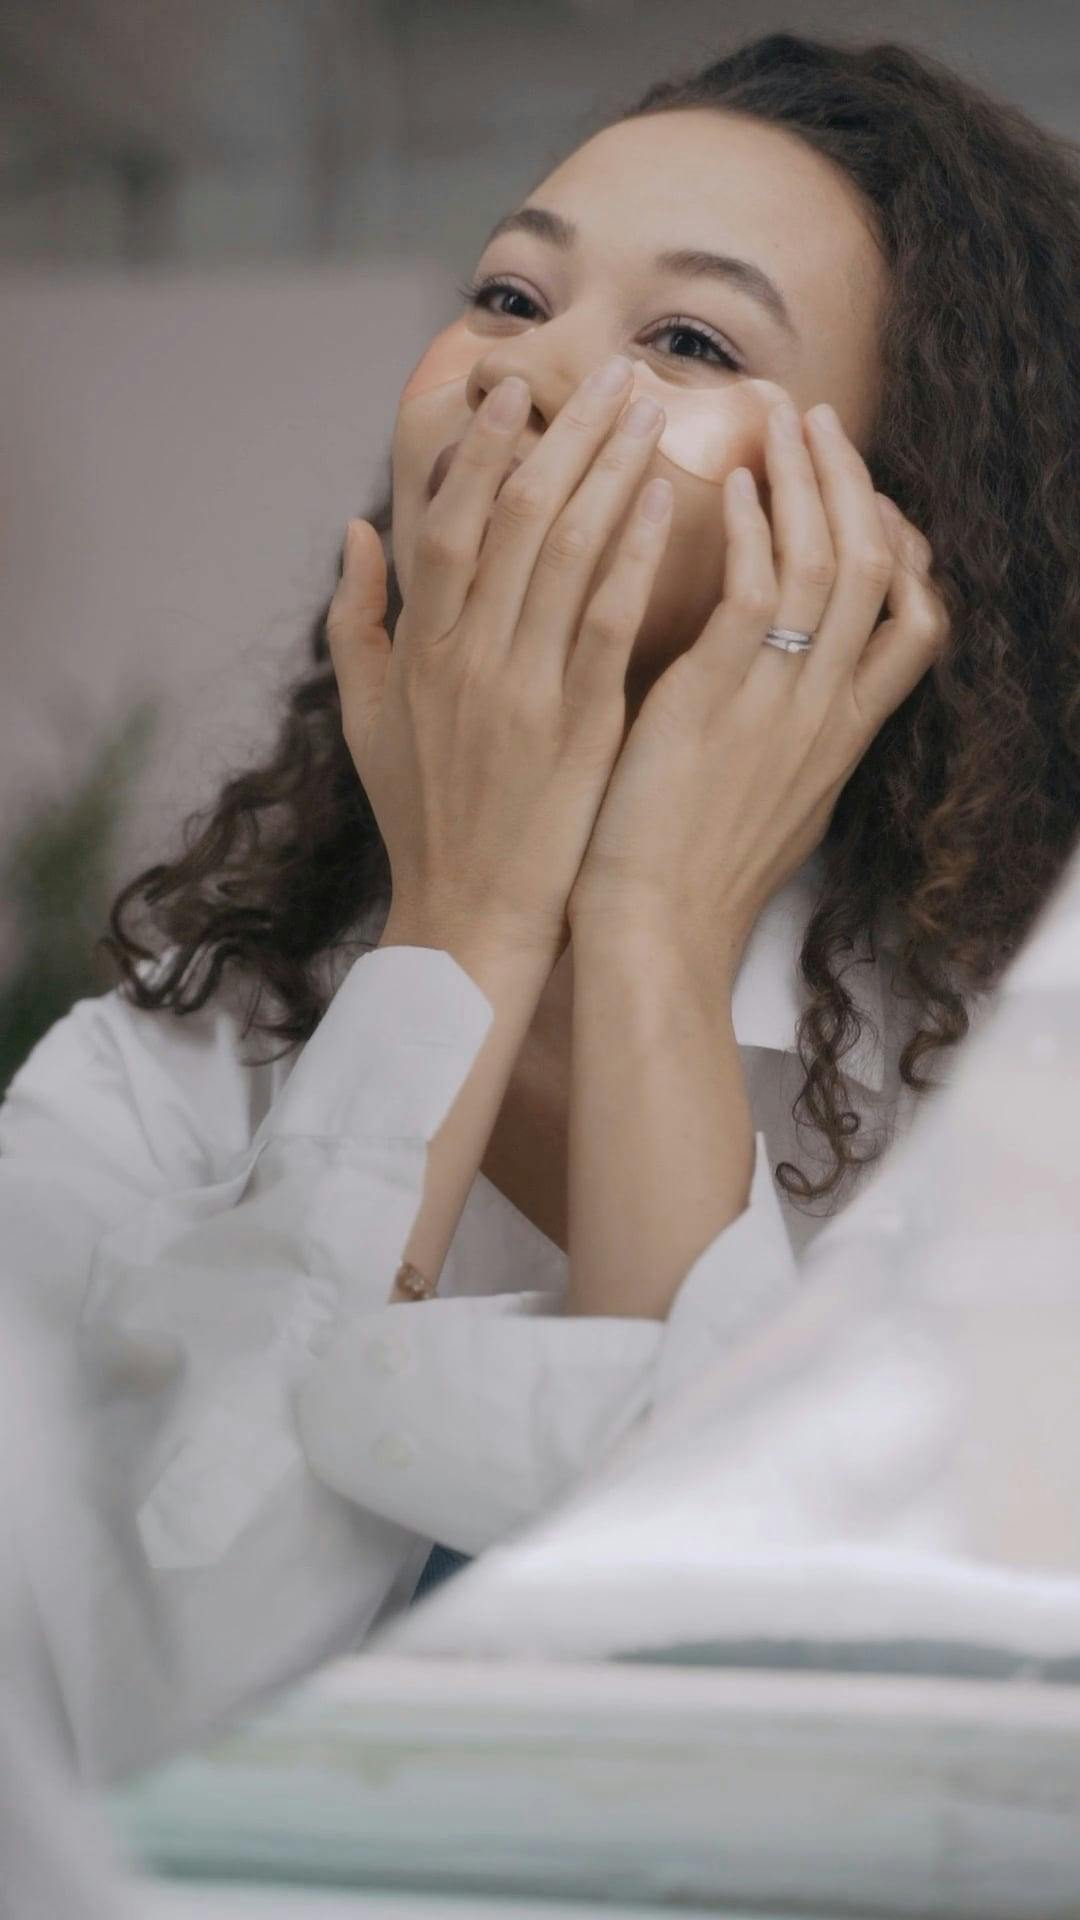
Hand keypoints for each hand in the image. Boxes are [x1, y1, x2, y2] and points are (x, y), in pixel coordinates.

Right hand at [327, 356, 672, 965]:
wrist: (467, 914)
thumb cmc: (421, 818)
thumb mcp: (366, 717)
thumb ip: (356, 620)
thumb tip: (354, 528)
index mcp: (418, 646)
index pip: (446, 520)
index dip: (478, 448)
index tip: (514, 390)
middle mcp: (465, 653)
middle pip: (517, 516)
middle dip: (567, 434)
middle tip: (614, 374)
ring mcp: (522, 686)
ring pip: (568, 552)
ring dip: (612, 471)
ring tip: (652, 412)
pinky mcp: (578, 726)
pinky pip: (607, 622)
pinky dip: (635, 556)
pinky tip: (665, 503)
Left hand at [566, 398, 949, 979]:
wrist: (656, 936)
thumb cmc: (692, 882)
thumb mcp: (771, 809)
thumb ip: (788, 744)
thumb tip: (780, 701)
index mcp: (842, 739)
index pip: (916, 625)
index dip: (902, 553)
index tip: (865, 503)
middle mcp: (827, 713)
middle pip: (879, 570)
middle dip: (854, 487)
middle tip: (820, 425)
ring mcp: (780, 704)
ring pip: (829, 564)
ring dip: (809, 483)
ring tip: (781, 424)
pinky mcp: (717, 701)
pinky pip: (758, 593)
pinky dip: (755, 532)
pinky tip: (735, 487)